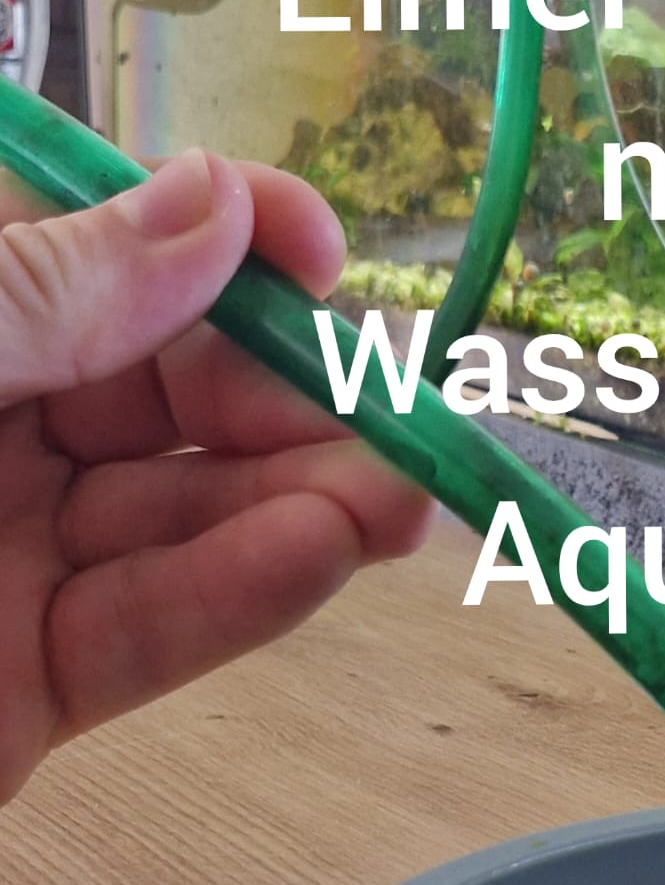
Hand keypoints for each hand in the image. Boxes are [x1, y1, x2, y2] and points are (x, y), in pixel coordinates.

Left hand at [0, 150, 431, 803]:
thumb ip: (46, 289)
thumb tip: (215, 199)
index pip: (112, 259)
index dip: (223, 245)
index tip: (322, 257)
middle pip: (173, 393)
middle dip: (293, 398)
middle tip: (396, 416)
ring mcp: (4, 557)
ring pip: (185, 513)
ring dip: (304, 501)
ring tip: (405, 503)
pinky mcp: (29, 685)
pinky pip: (152, 629)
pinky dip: (244, 595)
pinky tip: (323, 558)